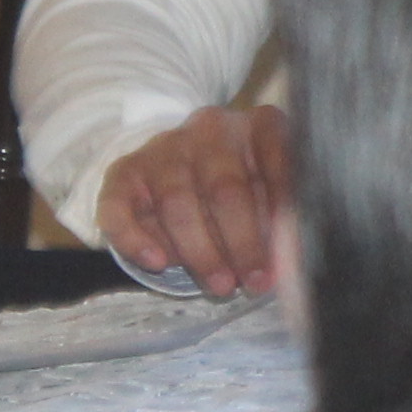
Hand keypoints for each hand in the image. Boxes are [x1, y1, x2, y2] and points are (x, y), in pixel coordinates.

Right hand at [94, 106, 292, 296]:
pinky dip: (136, 238)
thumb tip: (289, 265)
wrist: (183, 170)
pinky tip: (157, 263)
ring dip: (199, 251)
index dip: (284, 211)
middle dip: (241, 243)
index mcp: (258, 126)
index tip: (291, 255)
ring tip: (220, 286)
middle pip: (224, 188)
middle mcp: (211, 128)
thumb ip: (281, 223)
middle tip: (254, 283)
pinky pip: (121, 207)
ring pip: (177, 201)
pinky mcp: (125, 172)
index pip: (277, 159)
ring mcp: (164, 147)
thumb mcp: (272, 195)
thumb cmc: (244, 190)